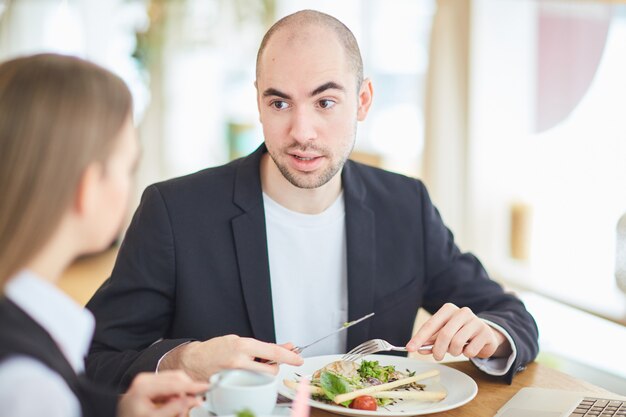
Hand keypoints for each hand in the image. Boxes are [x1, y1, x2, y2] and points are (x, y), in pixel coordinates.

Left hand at [117, 370, 207, 416]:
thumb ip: (174, 409)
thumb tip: (192, 399)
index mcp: (144, 385)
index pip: (174, 383)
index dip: (192, 386)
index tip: (206, 387)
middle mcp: (145, 378)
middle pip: (176, 377)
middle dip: (188, 390)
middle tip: (195, 403)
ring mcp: (147, 379)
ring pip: (174, 379)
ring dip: (182, 392)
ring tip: (180, 409)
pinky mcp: (149, 383)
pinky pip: (169, 384)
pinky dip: (175, 393)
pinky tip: (174, 404)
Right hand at [161, 335, 303, 381]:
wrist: (192, 361)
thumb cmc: (216, 349)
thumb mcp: (239, 341)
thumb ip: (261, 347)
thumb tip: (284, 347)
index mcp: (243, 345)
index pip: (272, 351)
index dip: (288, 355)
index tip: (298, 358)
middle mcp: (240, 360)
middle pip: (271, 370)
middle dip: (273, 368)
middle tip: (266, 364)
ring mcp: (235, 375)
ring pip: (262, 379)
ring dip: (262, 376)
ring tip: (251, 370)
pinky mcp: (230, 386)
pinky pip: (250, 385)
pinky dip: (251, 382)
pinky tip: (245, 377)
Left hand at [406, 303, 511, 360]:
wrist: (484, 335)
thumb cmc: (460, 334)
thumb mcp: (444, 335)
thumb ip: (431, 341)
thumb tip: (418, 349)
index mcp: (448, 309)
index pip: (430, 324)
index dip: (419, 338)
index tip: (410, 348)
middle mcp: (462, 312)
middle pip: (444, 334)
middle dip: (438, 349)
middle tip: (437, 357)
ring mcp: (476, 321)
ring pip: (457, 342)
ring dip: (453, 352)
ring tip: (455, 351)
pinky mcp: (485, 333)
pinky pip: (470, 349)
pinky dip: (466, 354)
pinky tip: (469, 349)